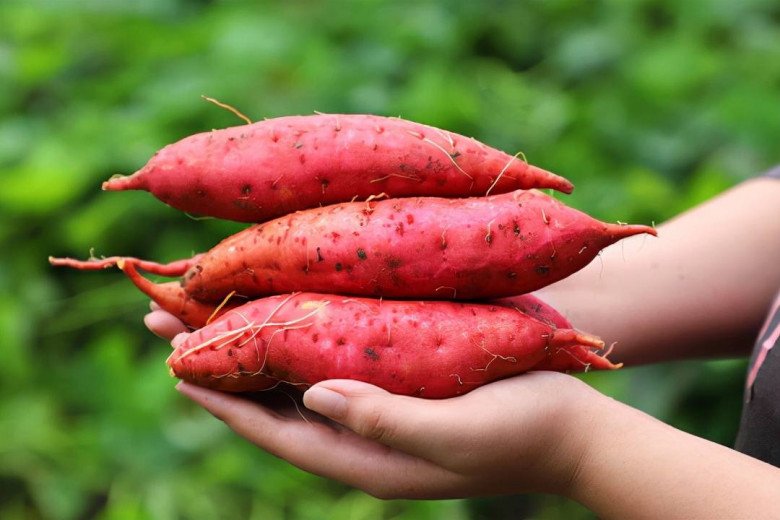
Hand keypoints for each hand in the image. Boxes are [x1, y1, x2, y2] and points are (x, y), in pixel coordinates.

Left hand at [145, 302, 598, 498]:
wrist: (573, 429)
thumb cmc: (519, 431)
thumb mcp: (452, 433)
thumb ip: (383, 421)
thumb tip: (310, 396)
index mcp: (365, 458)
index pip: (273, 431)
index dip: (220, 400)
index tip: (172, 366)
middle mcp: (361, 435)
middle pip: (272, 402)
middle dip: (220, 366)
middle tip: (169, 327)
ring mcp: (378, 409)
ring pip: (297, 377)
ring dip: (252, 347)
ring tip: (209, 314)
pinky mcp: (399, 383)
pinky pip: (334, 360)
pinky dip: (299, 337)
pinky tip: (287, 309)